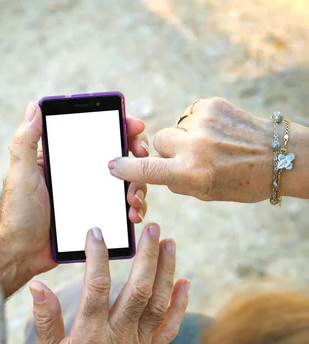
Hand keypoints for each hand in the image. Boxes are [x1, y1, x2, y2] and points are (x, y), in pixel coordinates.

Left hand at [0, 104, 149, 294]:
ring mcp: (92, 198)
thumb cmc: (15, 214)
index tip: (135, 127)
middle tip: (141, 160)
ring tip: (133, 198)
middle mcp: (82, 176)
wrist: (20, 253)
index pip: (97, 135)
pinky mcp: (97, 219)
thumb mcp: (20, 174)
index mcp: (66, 160)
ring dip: (138, 186)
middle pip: (119, 159)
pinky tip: (133, 215)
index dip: (120, 127)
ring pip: (126, 185)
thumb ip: (25, 141)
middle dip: (136, 158)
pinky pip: (121, 211)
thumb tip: (34, 107)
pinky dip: (133, 210)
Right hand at [30, 224, 189, 343]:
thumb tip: (39, 286)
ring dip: (167, 272)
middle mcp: (118, 340)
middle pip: (138, 290)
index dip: (98, 256)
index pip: (97, 287)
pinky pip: (169, 329)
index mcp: (89, 338)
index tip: (97, 232)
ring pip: (159, 304)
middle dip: (147, 256)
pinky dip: (180, 305)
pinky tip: (185, 283)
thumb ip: (46, 320)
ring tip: (170, 244)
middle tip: (152, 228)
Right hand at [108, 98, 275, 202]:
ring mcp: (202, 122)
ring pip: (174, 128)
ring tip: (210, 146)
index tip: (112, 165)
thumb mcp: (205, 193)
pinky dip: (198, 125)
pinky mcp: (211, 104)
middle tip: (186, 158)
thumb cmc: (241, 182)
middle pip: (158, 142)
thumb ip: (177, 179)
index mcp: (191, 174)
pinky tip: (217, 133)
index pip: (146, 171)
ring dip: (185, 138)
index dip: (126, 169)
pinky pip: (190, 115)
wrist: (278, 157)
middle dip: (166, 150)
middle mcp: (194, 147)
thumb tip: (153, 165)